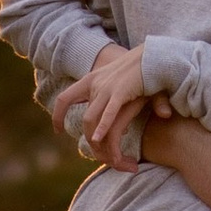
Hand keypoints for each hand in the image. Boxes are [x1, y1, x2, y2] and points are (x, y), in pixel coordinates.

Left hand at [63, 45, 147, 165]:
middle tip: (102, 156)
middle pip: (85, 120)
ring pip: (92, 120)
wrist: (152, 53)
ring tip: (109, 156)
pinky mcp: (121, 92)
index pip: (65, 98)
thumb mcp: (123, 89)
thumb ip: (118, 109)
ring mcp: (107, 88)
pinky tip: (100, 140)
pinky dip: (102, 127)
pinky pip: (108, 113)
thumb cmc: (140, 72)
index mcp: (91, 80)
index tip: (57, 131)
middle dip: (90, 141)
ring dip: (97, 141)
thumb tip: (123, 131)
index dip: (58, 115)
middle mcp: (95, 84)